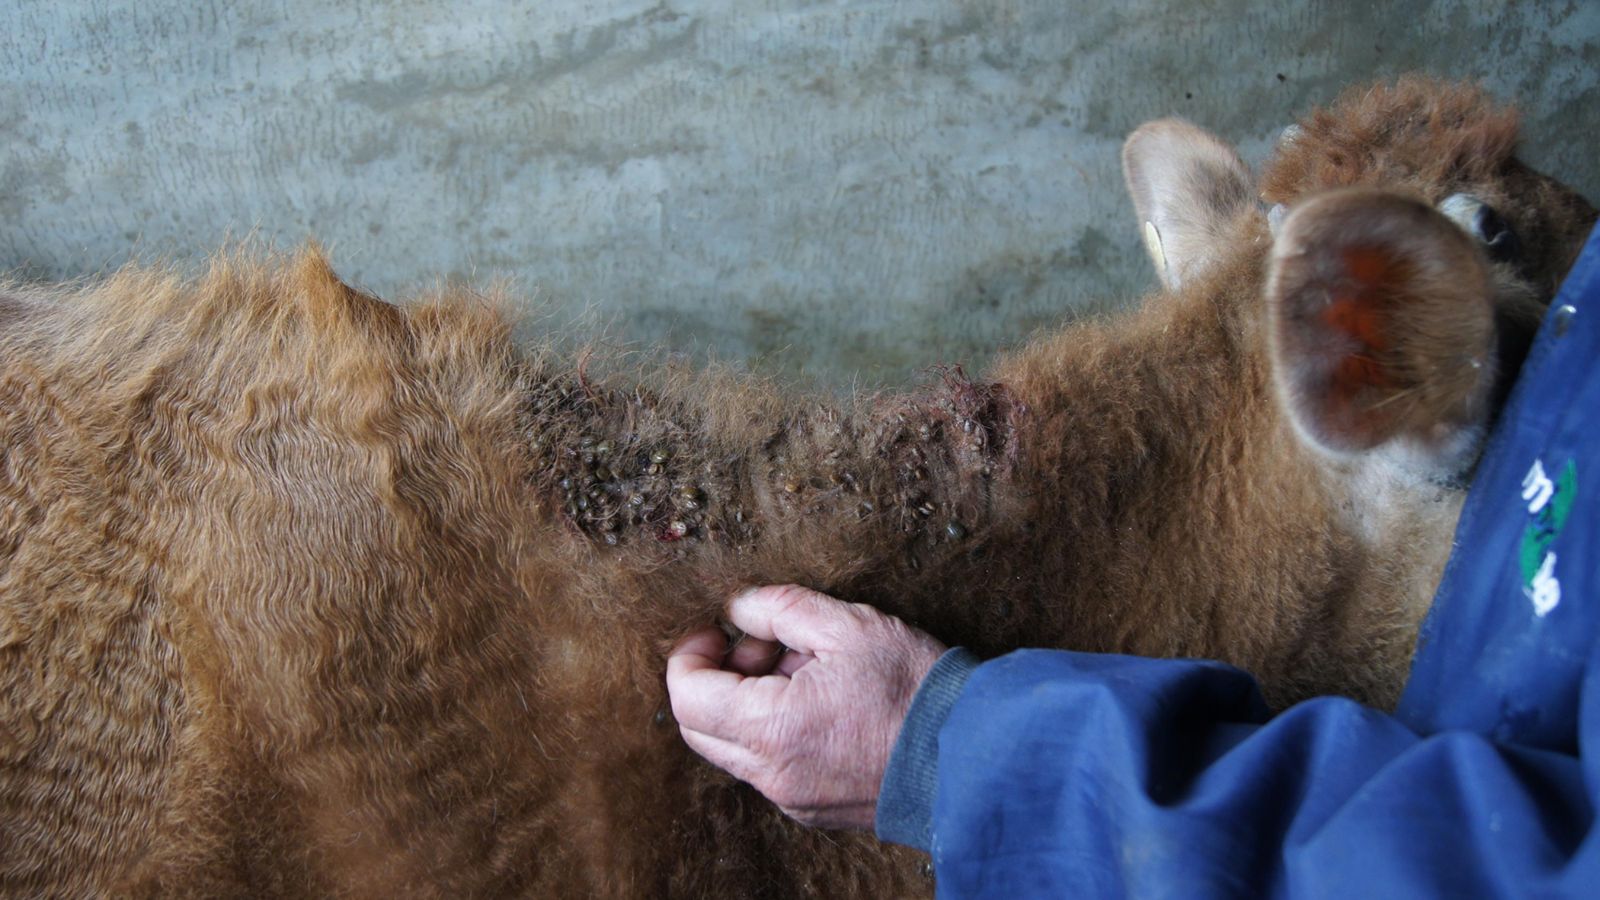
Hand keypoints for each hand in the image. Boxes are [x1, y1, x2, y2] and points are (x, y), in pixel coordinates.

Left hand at [666, 585, 946, 829]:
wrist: (972, 757)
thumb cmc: (915, 690)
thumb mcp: (849, 626)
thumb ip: (781, 609)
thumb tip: (740, 608)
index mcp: (772, 729)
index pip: (688, 697)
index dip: (689, 654)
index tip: (714, 628)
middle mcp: (772, 774)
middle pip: (700, 728)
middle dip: (716, 677)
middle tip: (758, 643)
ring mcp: (793, 798)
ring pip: (735, 748)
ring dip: (748, 703)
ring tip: (802, 666)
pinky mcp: (815, 808)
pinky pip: (769, 766)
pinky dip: (774, 728)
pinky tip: (821, 700)